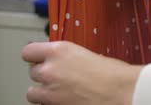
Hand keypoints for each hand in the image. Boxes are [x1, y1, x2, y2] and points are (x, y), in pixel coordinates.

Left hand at [22, 41, 141, 104]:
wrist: (122, 93)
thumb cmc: (114, 75)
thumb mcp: (89, 55)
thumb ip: (69, 58)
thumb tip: (64, 62)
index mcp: (59, 51)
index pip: (28, 51)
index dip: (35, 56)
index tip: (39, 58)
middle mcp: (50, 70)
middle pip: (32, 71)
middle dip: (44, 74)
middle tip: (58, 76)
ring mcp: (50, 91)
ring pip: (32, 92)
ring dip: (43, 91)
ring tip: (58, 91)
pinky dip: (50, 104)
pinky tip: (64, 100)